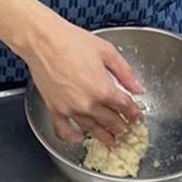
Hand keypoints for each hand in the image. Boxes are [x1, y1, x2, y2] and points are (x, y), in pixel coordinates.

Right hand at [24, 19, 144, 147]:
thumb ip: (125, 72)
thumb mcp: (107, 51)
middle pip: (111, 120)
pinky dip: (71, 137)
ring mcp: (70, 109)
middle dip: (122, 126)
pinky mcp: (54, 109)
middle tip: (127, 130)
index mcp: (103, 88)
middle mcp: (88, 103)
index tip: (138, 117)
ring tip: (112, 141)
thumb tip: (138, 87)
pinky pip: (64, 130)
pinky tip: (78, 138)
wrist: (44, 40)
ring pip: (92, 128)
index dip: (134, 113)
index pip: (124, 106)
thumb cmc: (72, 41)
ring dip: (104, 135)